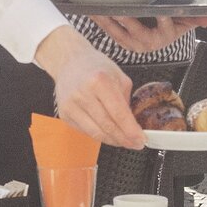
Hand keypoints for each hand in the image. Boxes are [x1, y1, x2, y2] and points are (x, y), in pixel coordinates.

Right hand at [35, 28, 143, 148]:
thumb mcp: (118, 76)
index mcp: (99, 81)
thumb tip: (133, 125)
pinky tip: (108, 135)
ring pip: (96, 133)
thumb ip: (126, 100)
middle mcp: (83, 94)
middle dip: (124, 139)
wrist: (69, 62)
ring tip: (123, 142)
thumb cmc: (95, 67)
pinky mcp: (64, 115)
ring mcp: (71, 106)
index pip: (119, 113)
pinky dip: (99, 136)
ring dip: (113, 141)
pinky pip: (86, 132)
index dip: (131, 130)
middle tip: (135, 144)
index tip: (141, 139)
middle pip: (107, 126)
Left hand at [90, 15, 206, 52]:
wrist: (161, 30)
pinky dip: (102, 22)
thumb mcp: (186, 18)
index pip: (165, 26)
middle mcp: (150, 42)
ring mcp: (135, 44)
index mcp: (166, 34)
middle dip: (127, 21)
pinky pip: (111, 32)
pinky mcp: (122, 42)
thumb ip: (201, 18)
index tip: (158, 11)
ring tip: (100, 9)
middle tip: (119, 10)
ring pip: (121, 33)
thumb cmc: (172, 20)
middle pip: (138, 32)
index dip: (161, 20)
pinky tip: (93, 12)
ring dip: (109, 21)